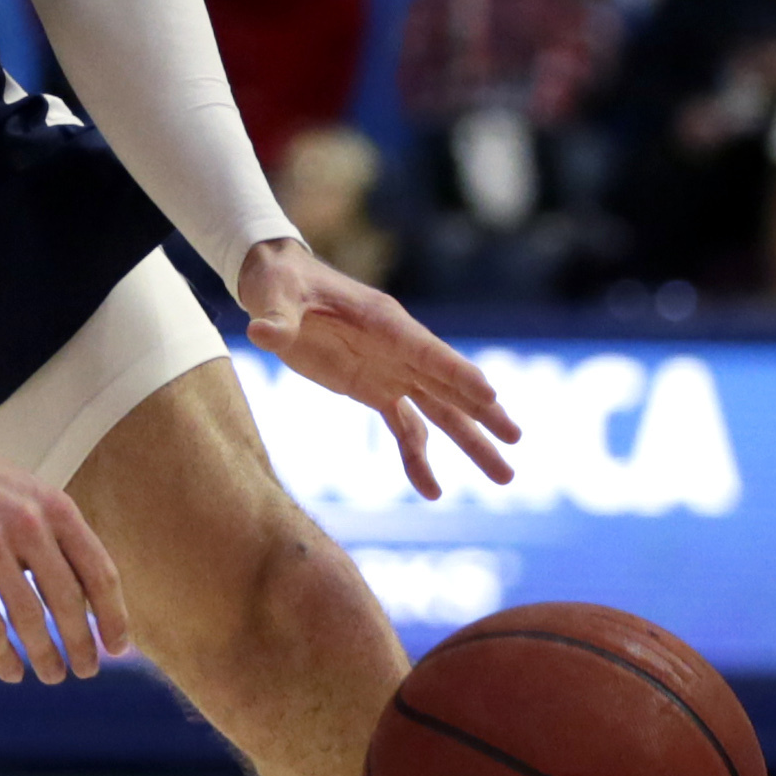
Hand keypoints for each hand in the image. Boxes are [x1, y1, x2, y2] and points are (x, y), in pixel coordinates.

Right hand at [0, 434, 126, 685]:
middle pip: (69, 602)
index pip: (99, 573)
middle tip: (86, 672)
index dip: (114, 617)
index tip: (118, 648)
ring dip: (46, 656)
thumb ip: (51, 531)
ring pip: (30, 619)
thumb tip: (83, 588)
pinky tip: (11, 672)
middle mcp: (28, 525)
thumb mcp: (21, 491)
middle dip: (83, 645)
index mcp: (54, 507)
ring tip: (52, 675)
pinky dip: (3, 657)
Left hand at [236, 239, 517, 501]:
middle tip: (516, 439)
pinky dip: (418, 457)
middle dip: (482, 412)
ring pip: (439, 410)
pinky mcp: (375, 389)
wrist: (279, 286)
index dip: (455, 373)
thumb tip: (259, 330)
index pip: (426, 350)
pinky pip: (405, 426)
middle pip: (448, 384)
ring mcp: (391, 370)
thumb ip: (276, 319)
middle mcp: (398, 347)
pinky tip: (433, 490)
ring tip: (503, 475)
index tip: (490, 395)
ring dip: (469, 441)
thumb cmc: (281, 285)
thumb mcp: (274, 298)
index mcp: (383, 322)